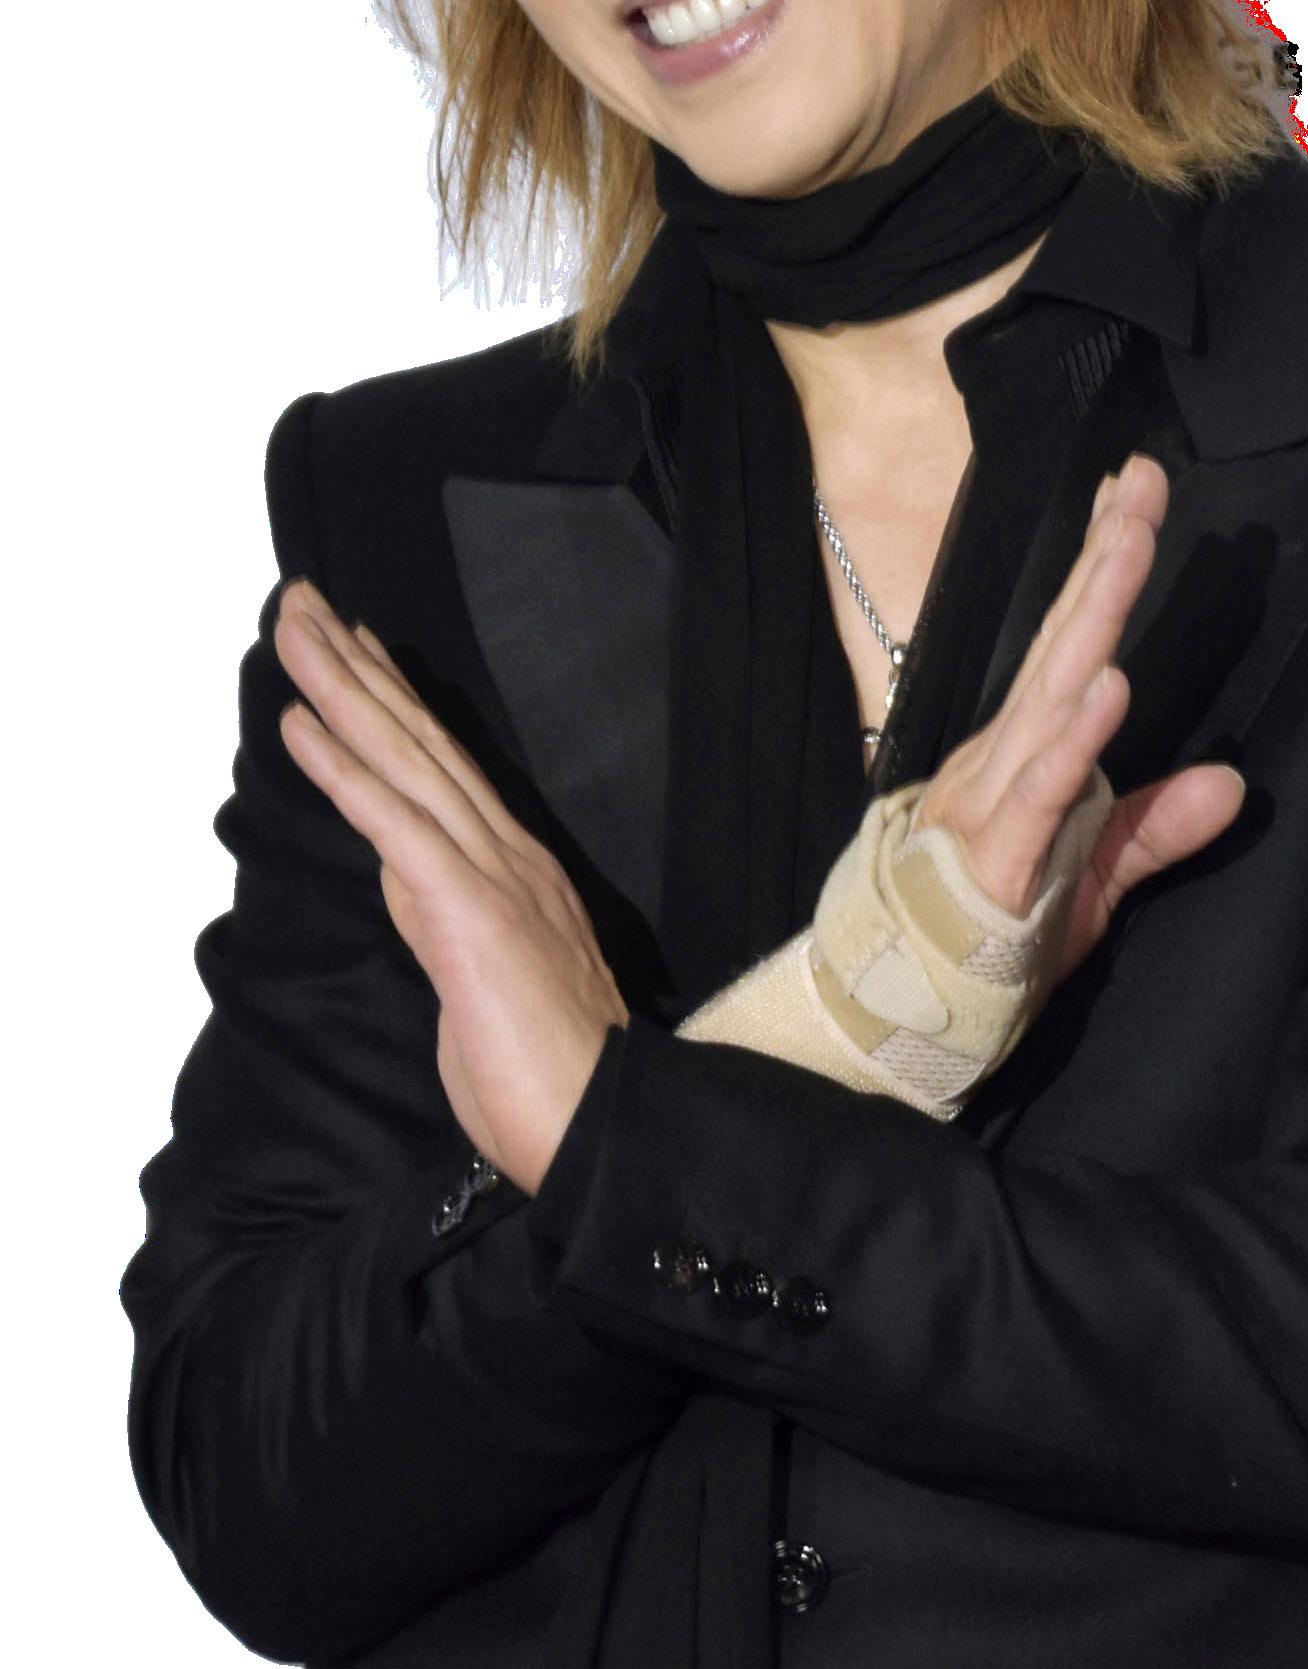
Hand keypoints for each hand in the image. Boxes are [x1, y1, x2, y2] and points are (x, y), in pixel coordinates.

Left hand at [273, 580, 628, 1195]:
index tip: (351, 645)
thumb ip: (446, 920)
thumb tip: (406, 882)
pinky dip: (343, 767)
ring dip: (339, 687)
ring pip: (402, 759)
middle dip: (355, 665)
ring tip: (291, 628)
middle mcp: (506, 852)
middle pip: (417, 738)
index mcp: (513, 869)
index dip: (390, 701)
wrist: (599, 1126)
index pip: (439, 767)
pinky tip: (301, 722)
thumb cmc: (547, 1076)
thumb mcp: (480, 982)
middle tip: (301, 600)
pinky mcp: (467, 909)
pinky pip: (392, 822)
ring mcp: (490, 874)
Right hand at [912, 453, 1246, 982]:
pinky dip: (1074, 738)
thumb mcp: (1092, 884)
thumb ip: (1155, 830)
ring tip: (1130, 545)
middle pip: (1065, 642)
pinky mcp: (996, 854)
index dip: (1104, 569)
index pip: (1072, 645)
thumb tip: (1236, 782)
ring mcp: (994, 797)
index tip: (1137, 494)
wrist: (889, 1012)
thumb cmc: (989, 941)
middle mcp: (1006, 756)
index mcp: (1027, 754)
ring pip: (1051, 691)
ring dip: (1094, 616)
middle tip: (1142, 480)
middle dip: (1106, 558)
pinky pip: (1041, 788)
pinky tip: (1109, 689)